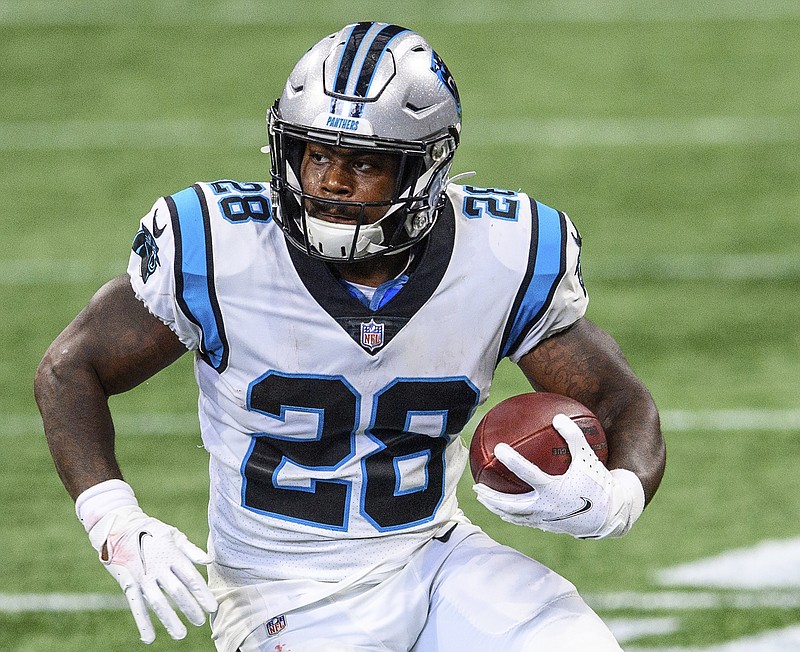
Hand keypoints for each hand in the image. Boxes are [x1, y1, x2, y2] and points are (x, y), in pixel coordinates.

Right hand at [76, 481, 217, 642]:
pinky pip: (135, 604)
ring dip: (169, 619)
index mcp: (172, 554)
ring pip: (157, 602)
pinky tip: (149, 638)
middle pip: (177, 591)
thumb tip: (209, 560)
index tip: (212, 607)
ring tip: (181, 634)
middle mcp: (158, 566)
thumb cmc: (150, 531)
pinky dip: (142, 622)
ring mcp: (142, 575)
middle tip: (200, 622)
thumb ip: (190, 549)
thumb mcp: (172, 534)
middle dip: (190, 608)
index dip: (202, 594)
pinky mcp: (128, 582)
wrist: (118, 525)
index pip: (191, 578)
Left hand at [473, 413, 644, 538]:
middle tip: (476, 485)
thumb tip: (558, 415)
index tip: (498, 448)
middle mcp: (546, 507)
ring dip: (495, 507)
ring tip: (482, 498)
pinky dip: (510, 515)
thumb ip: (574, 436)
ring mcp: (545, 519)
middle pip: (510, 504)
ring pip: (513, 516)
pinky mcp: (547, 525)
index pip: (527, 473)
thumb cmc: (599, 483)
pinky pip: (524, 521)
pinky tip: (502, 508)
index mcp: (554, 489)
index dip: (512, 460)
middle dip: (491, 495)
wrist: (611, 515)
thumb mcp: (588, 457)